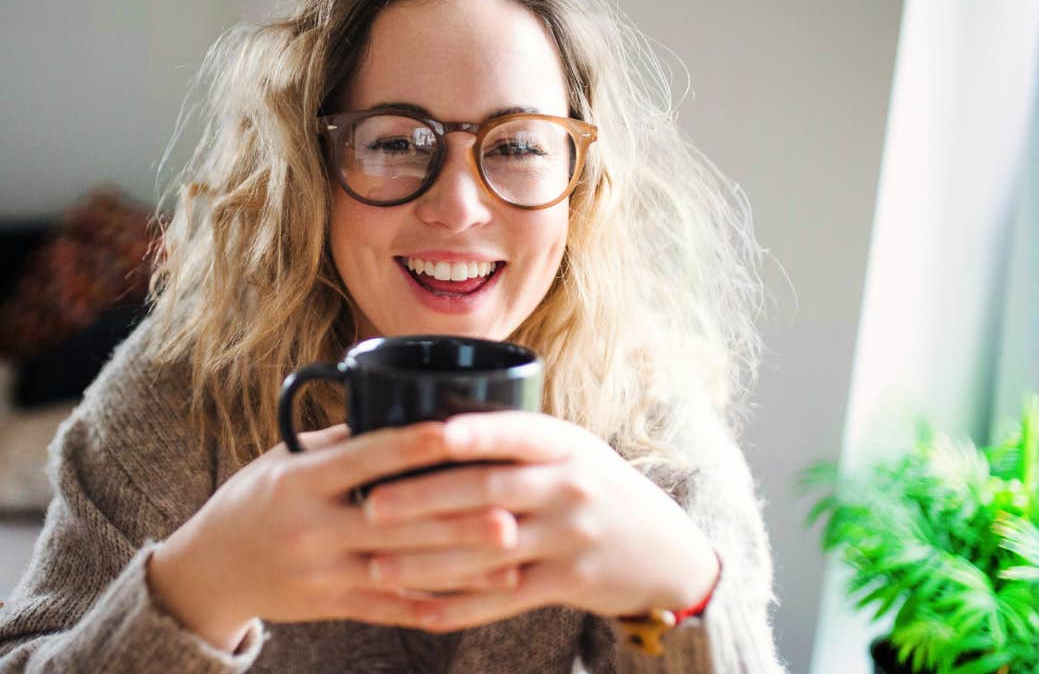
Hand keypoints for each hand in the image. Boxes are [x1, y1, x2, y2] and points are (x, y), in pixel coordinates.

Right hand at [147, 421, 519, 650]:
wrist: (210, 571)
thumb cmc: (255, 500)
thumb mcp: (284, 462)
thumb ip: (339, 444)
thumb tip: (400, 411)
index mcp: (299, 481)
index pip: (362, 458)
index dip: (410, 446)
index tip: (457, 432)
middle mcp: (310, 527)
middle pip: (394, 522)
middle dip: (457, 519)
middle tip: (512, 511)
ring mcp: (321, 572)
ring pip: (402, 570)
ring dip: (461, 566)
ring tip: (512, 555)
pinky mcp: (330, 606)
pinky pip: (390, 609)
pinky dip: (435, 605)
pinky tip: (476, 599)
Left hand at [357, 412, 719, 632]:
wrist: (666, 550)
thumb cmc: (595, 487)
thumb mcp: (571, 451)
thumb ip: (514, 440)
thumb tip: (427, 427)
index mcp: (564, 444)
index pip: (513, 432)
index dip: (470, 434)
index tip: (422, 435)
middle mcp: (570, 487)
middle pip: (489, 492)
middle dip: (425, 500)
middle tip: (372, 506)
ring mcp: (571, 537)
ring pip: (487, 552)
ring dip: (428, 561)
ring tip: (377, 566)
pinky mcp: (569, 583)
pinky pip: (504, 598)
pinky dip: (460, 608)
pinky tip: (420, 611)